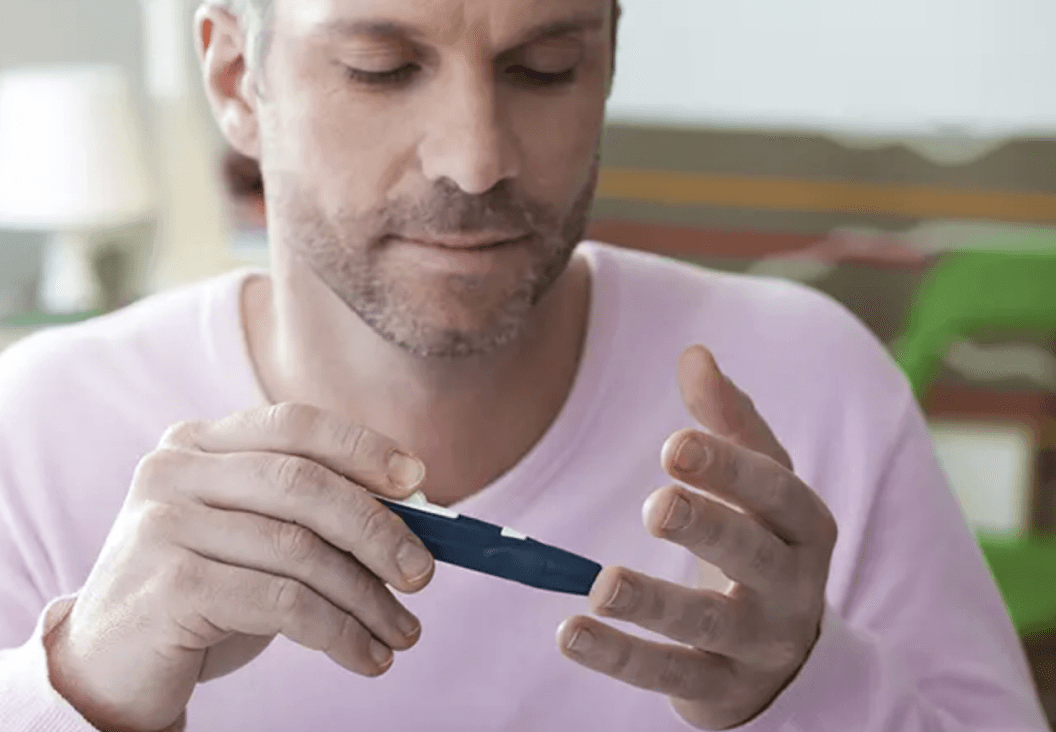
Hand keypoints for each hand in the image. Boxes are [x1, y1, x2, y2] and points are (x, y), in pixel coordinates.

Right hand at [45, 404, 435, 731]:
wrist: (109, 666)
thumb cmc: (201, 594)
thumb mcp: (253, 537)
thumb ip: (311, 513)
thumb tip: (414, 513)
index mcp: (197, 442)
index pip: (295, 424)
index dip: (362, 447)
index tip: (417, 481)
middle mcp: (174, 471)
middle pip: (304, 485)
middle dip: (378, 530)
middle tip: (423, 574)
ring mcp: (164, 525)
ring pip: (300, 551)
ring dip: (366, 598)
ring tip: (401, 633)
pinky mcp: (170, 586)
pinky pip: (283, 603)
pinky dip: (338, 632)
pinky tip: (365, 656)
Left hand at [557, 345, 837, 729]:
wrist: (790, 657)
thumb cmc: (763, 546)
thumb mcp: (759, 486)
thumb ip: (728, 422)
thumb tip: (693, 354)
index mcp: (804, 527)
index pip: (778, 492)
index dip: (731, 468)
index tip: (675, 444)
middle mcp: (792, 587)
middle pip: (754, 555)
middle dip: (709, 527)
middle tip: (656, 505)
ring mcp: (759, 644)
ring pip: (709, 623)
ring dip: (655, 604)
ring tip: (601, 585)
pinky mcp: (721, 689)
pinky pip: (670, 675)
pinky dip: (620, 657)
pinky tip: (571, 633)